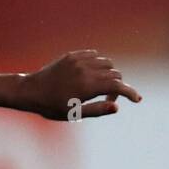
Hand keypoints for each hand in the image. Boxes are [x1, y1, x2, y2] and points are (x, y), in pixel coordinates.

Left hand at [22, 50, 141, 119]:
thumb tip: (117, 107)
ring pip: (106, 63)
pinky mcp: (73, 55)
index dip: (130, 92)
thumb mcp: (74, 113)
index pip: (118, 86)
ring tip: (99, 87)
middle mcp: (86, 70)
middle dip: (117, 87)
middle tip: (107, 100)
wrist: (31, 91)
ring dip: (109, 74)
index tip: (137, 99)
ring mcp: (79, 60)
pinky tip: (92, 75)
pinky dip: (98, 64)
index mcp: (88, 86)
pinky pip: (94, 55)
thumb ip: (97, 110)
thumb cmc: (51, 106)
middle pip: (115, 74)